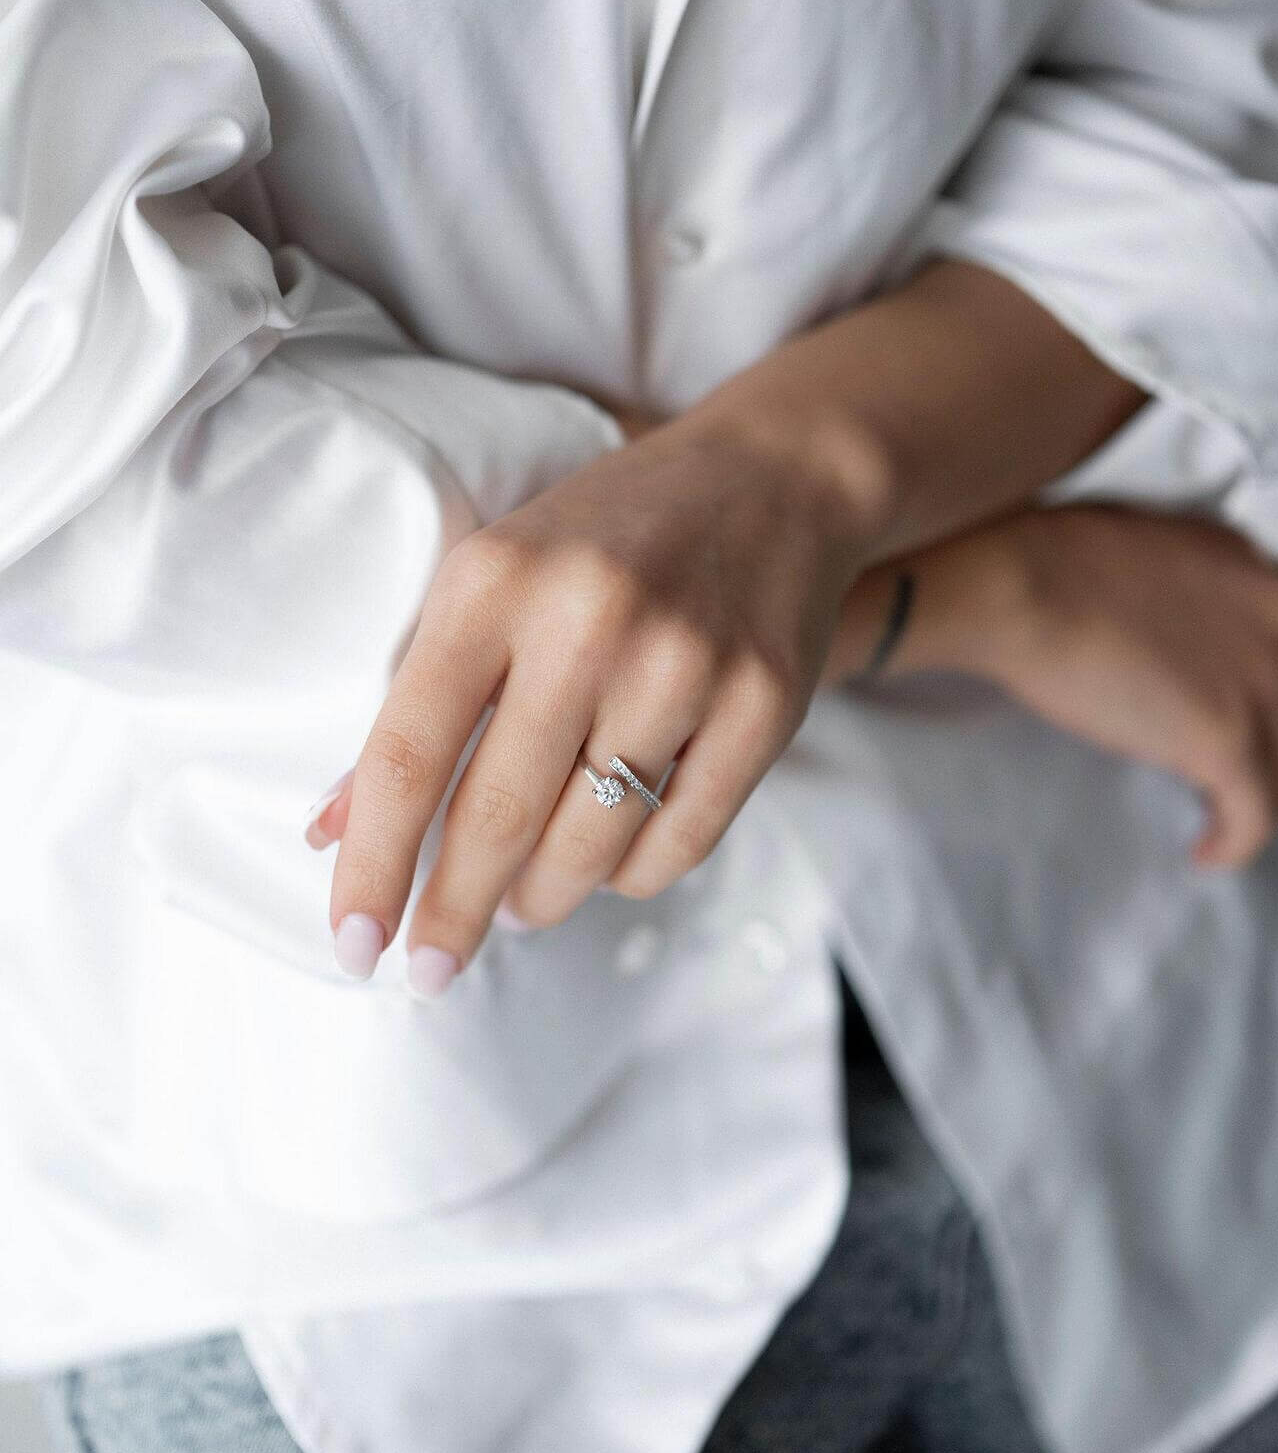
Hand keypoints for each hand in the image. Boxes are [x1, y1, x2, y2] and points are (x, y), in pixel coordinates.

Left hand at [309, 389, 873, 990]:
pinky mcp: (763, 708)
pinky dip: (626, 875)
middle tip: (431, 970)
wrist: (770, 482)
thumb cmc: (600, 543)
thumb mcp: (489, 587)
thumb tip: (331, 833)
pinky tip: (604, 857)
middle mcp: (588, 622)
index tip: (354, 945)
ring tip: (520, 899)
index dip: (372, 864)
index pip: (407, 753)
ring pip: (590, 849)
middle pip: (497, 818)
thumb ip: (412, 703)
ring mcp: (685, 667)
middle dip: (452, 915)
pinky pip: (676, 847)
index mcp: (495, 584)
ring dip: (539, 898)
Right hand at [823, 504, 1277, 869]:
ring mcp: (1259, 684)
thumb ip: (1186, 582)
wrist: (1021, 589)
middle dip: (1265, 747)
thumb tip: (1170, 620)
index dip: (1265, 693)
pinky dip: (1233, 842)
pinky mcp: (1226, 741)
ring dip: (1255, 796)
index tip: (1237, 718)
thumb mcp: (1147, 542)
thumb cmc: (1051, 557)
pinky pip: (1257, 815)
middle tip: (1224, 773)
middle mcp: (1276, 624)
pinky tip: (1204, 850)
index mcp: (1255, 573)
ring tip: (1217, 812)